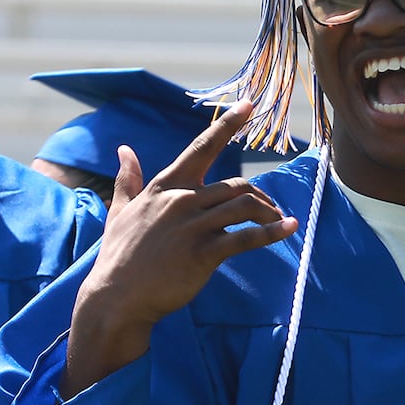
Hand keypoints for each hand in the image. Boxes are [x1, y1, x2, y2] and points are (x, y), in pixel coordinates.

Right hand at [64, 100, 297, 395]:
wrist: (116, 298)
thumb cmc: (118, 257)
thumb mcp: (119, 211)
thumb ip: (127, 180)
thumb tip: (124, 150)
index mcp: (165, 187)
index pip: (201, 148)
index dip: (227, 126)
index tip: (248, 106)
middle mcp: (181, 200)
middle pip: (236, 185)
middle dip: (260, 196)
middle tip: (270, 211)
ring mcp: (192, 226)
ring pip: (244, 206)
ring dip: (268, 213)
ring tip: (278, 222)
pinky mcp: (203, 253)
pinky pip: (245, 238)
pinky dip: (271, 232)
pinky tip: (287, 229)